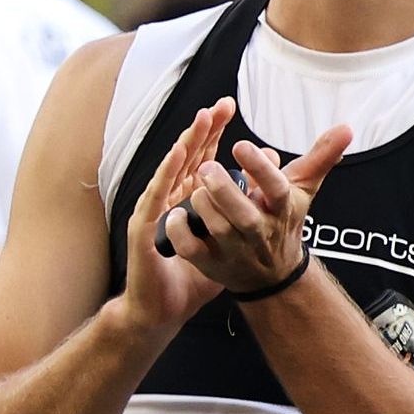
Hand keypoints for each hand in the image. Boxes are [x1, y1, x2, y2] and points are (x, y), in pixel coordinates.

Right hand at [104, 98, 239, 338]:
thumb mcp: (227, 244)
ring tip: (202, 120)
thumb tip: (267, 190)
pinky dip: (167, 173)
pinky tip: (179, 156)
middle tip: (219, 104)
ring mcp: (157, 210)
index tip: (228, 107)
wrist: (164, 308)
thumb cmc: (192, 277)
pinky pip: (158, 196)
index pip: (202, 158)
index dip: (214, 133)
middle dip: (203, 129)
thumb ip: (244, 214)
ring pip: (172, 170)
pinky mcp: (146, 227)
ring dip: (186, 143)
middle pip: (188, 157)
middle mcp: (172, 199)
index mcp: (190, 199)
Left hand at [164, 114, 351, 303]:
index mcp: (281, 208)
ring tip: (195, 187)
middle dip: (225, 192)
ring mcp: (236, 250)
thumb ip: (321, 156)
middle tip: (208, 168)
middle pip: (245, 215)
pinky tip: (176, 214)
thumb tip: (347, 128)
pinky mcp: (213, 264)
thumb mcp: (303, 189)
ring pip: (219, 230)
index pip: (276, 188)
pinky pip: (194, 251)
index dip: (259, 168)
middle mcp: (260, 231)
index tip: (241, 145)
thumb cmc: (283, 222)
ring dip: (205, 207)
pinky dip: (182, 234)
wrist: (273, 275)